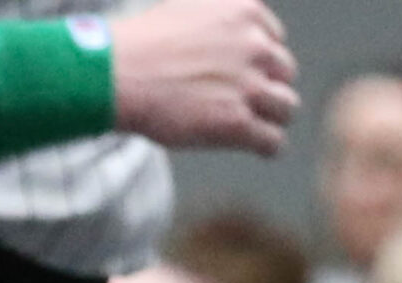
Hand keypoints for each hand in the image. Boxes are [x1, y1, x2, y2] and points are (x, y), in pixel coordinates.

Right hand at [114, 0, 298, 158]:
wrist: (117, 75)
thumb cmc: (137, 46)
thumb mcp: (186, 9)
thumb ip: (213, 20)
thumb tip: (211, 39)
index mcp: (246, 14)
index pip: (274, 39)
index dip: (262, 60)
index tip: (249, 74)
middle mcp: (255, 47)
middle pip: (283, 72)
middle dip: (269, 86)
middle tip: (251, 102)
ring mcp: (249, 86)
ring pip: (284, 107)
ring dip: (274, 117)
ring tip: (262, 128)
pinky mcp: (236, 123)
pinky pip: (271, 139)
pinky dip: (269, 146)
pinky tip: (262, 149)